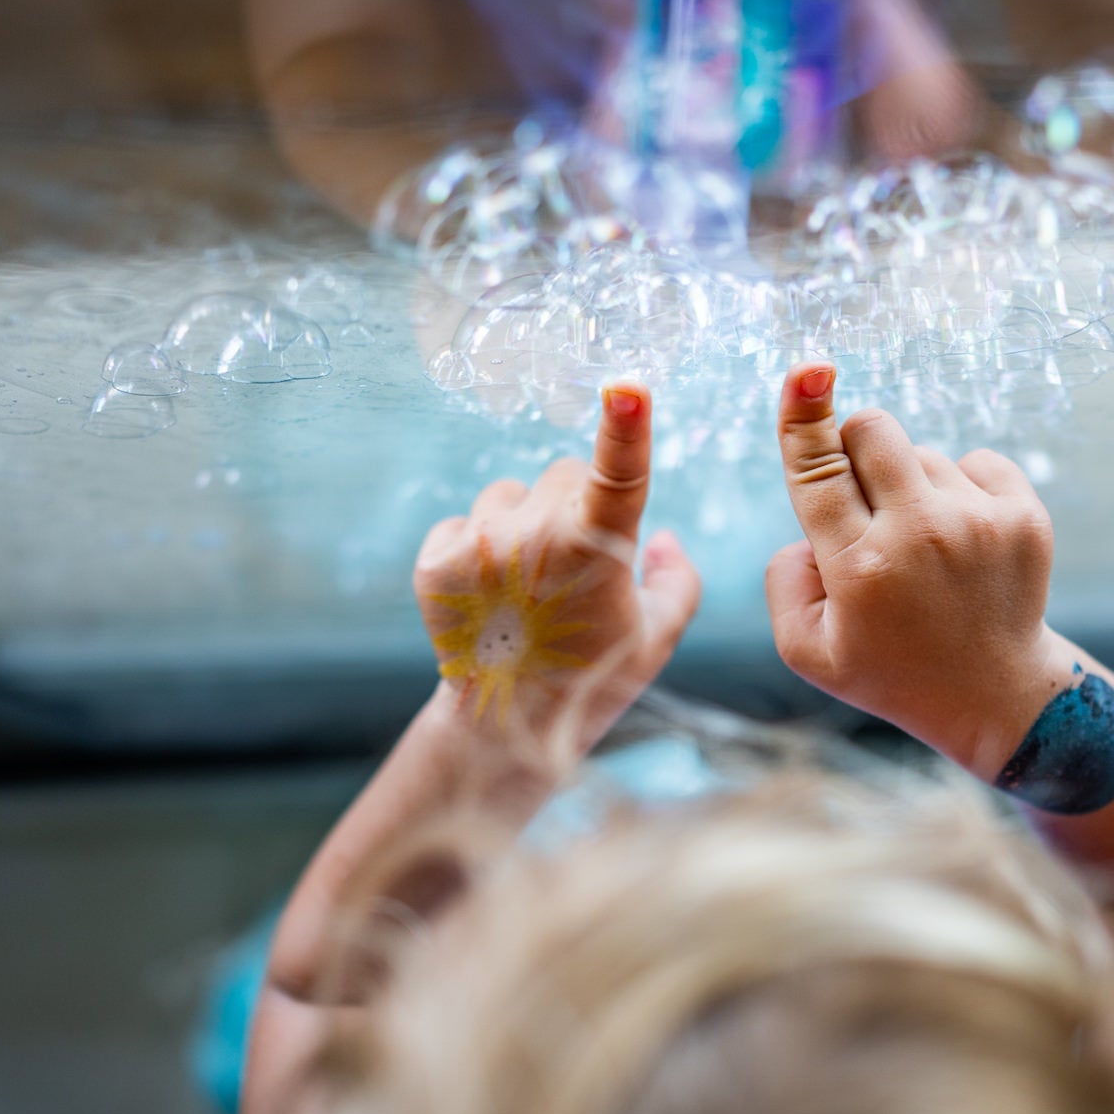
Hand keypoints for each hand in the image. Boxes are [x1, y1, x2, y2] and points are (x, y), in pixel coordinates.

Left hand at [413, 383, 700, 752]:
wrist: (503, 728)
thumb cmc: (592, 680)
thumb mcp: (657, 638)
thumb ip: (678, 579)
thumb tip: (665, 537)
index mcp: (598, 547)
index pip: (620, 472)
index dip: (628, 423)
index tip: (627, 384)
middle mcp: (535, 535)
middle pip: (564, 475)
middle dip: (576, 506)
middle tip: (575, 568)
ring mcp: (480, 545)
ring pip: (511, 495)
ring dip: (522, 524)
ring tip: (526, 588)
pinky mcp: (435, 560)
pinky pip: (464, 522)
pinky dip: (477, 548)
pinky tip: (489, 595)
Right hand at [765, 361, 1073, 774]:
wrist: (994, 694)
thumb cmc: (887, 668)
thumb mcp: (807, 649)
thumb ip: (783, 578)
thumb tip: (809, 525)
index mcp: (861, 569)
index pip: (820, 472)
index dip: (805, 415)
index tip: (808, 369)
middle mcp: (923, 537)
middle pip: (873, 430)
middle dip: (853, 446)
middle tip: (861, 499)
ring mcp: (980, 523)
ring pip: (920, 453)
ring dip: (908, 486)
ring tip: (921, 549)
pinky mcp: (1025, 516)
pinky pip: (975, 459)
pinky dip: (958, 488)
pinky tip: (960, 539)